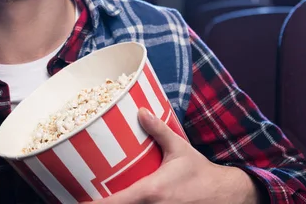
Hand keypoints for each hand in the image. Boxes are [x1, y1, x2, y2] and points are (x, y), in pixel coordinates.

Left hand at [89, 108, 264, 203]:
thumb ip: (158, 130)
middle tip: (84, 198)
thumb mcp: (179, 149)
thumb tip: (141, 111)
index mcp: (151, 191)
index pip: (114, 202)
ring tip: (97, 200)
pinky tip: (123, 202)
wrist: (227, 195)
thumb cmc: (201, 173)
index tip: (78, 202)